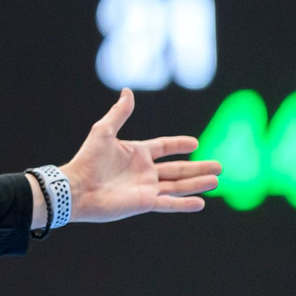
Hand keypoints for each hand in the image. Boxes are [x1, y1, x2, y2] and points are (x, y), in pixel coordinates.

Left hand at [51, 88, 221, 223]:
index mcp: (137, 153)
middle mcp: (144, 171)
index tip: (195, 143)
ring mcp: (145, 188)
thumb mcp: (103, 131)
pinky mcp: (143, 203)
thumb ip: (119, 113)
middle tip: (220, 166)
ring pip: (178, 185)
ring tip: (216, 180)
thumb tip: (127, 91)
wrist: (76, 188)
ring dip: (197, 183)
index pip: (164, 147)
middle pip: (177, 169)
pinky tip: (201, 203)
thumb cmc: (87, 160)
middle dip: (198, 167)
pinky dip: (184, 204)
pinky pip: (168, 203)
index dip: (179, 144)